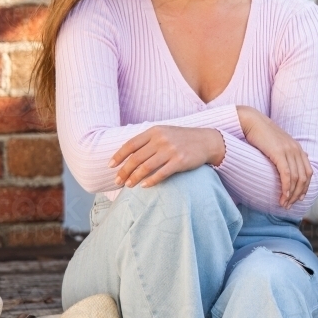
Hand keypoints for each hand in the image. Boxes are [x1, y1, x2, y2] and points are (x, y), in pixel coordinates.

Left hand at [109, 126, 224, 188]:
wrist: (206, 141)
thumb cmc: (182, 139)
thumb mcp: (164, 133)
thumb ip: (148, 141)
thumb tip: (128, 155)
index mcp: (154, 131)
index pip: (131, 144)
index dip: (119, 156)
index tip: (111, 166)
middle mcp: (161, 139)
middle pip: (136, 158)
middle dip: (124, 171)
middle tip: (117, 181)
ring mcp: (171, 150)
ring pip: (146, 167)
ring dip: (134, 178)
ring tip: (128, 185)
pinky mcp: (180, 161)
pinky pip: (161, 174)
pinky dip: (151, 181)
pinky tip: (144, 186)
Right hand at [237, 106, 311, 209]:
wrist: (251, 121)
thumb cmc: (259, 134)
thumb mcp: (275, 144)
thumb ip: (282, 154)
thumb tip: (284, 166)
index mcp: (297, 148)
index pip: (308, 172)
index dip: (305, 187)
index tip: (298, 198)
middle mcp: (296, 150)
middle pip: (304, 177)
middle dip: (299, 194)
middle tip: (290, 205)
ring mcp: (289, 151)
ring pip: (296, 179)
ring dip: (291, 194)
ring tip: (284, 205)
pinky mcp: (279, 153)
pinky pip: (287, 175)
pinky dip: (287, 188)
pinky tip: (283, 197)